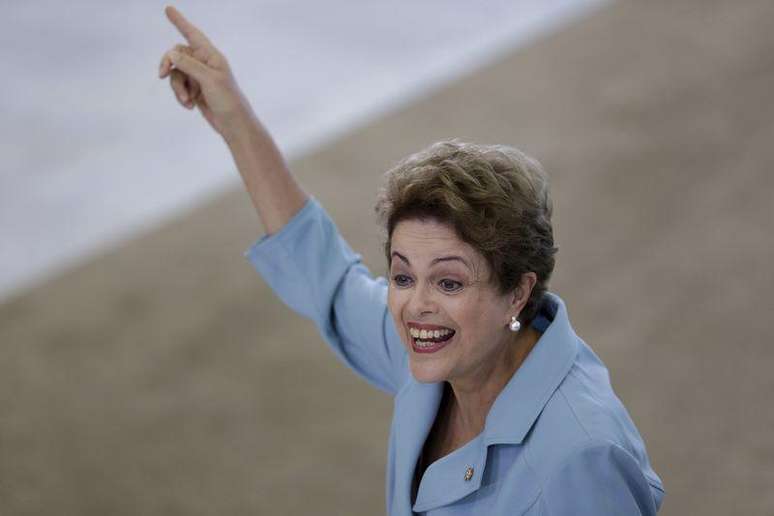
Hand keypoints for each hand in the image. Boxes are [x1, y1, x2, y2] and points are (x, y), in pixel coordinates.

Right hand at [159, 5, 252, 137]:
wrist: (233, 124)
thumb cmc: (228, 100)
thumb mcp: (209, 80)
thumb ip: (189, 65)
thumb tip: (171, 53)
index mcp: (212, 56)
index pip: (193, 35)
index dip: (180, 22)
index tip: (168, 9)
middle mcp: (204, 63)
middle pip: (177, 55)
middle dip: (169, 65)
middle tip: (161, 75)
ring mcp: (199, 77)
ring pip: (176, 74)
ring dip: (177, 87)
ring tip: (187, 100)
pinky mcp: (195, 90)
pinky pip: (179, 87)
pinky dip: (181, 96)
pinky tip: (190, 106)